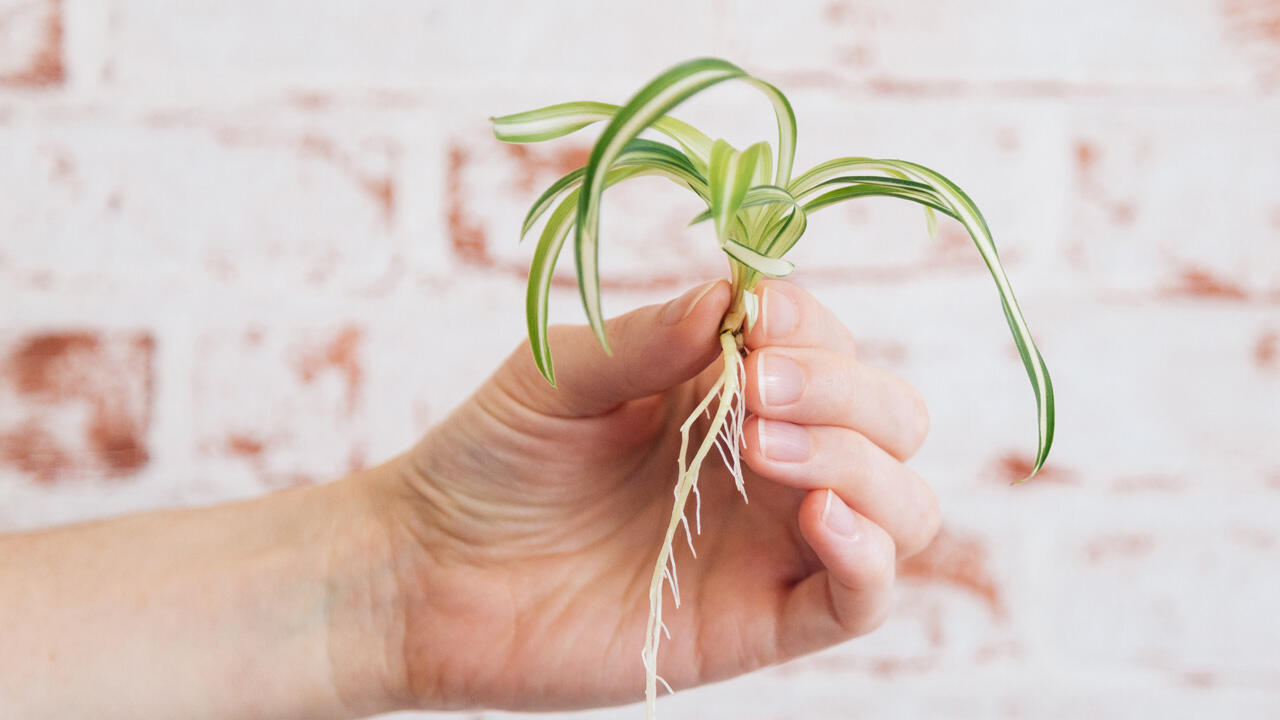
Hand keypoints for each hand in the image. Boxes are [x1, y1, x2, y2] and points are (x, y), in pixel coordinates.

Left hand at [371, 278, 939, 710]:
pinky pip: (862, 598)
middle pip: (890, 419)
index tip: (755, 321)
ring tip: (761, 449)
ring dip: (860, 462)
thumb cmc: (491, 461)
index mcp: (729, 391)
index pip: (828, 344)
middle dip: (844, 392)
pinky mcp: (760, 621)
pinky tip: (819, 516)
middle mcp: (768, 463)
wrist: (429, 573)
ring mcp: (771, 545)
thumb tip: (736, 296)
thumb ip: (651, 338)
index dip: (811, 326)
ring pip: (900, 504)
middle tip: (754, 392)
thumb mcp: (558, 376)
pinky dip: (870, 554)